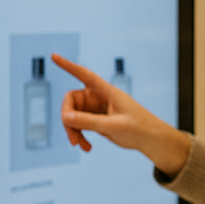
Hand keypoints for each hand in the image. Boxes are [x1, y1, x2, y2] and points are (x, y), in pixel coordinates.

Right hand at [51, 53, 191, 175]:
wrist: (150, 140)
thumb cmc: (138, 128)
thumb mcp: (112, 125)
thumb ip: (88, 121)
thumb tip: (65, 117)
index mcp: (106, 91)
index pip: (84, 74)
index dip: (68, 65)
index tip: (53, 56)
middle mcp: (99, 97)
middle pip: (71, 100)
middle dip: (68, 118)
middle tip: (72, 137)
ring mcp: (97, 109)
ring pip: (73, 115)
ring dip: (73, 130)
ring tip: (78, 145)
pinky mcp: (97, 120)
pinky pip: (80, 125)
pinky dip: (80, 135)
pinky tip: (86, 147)